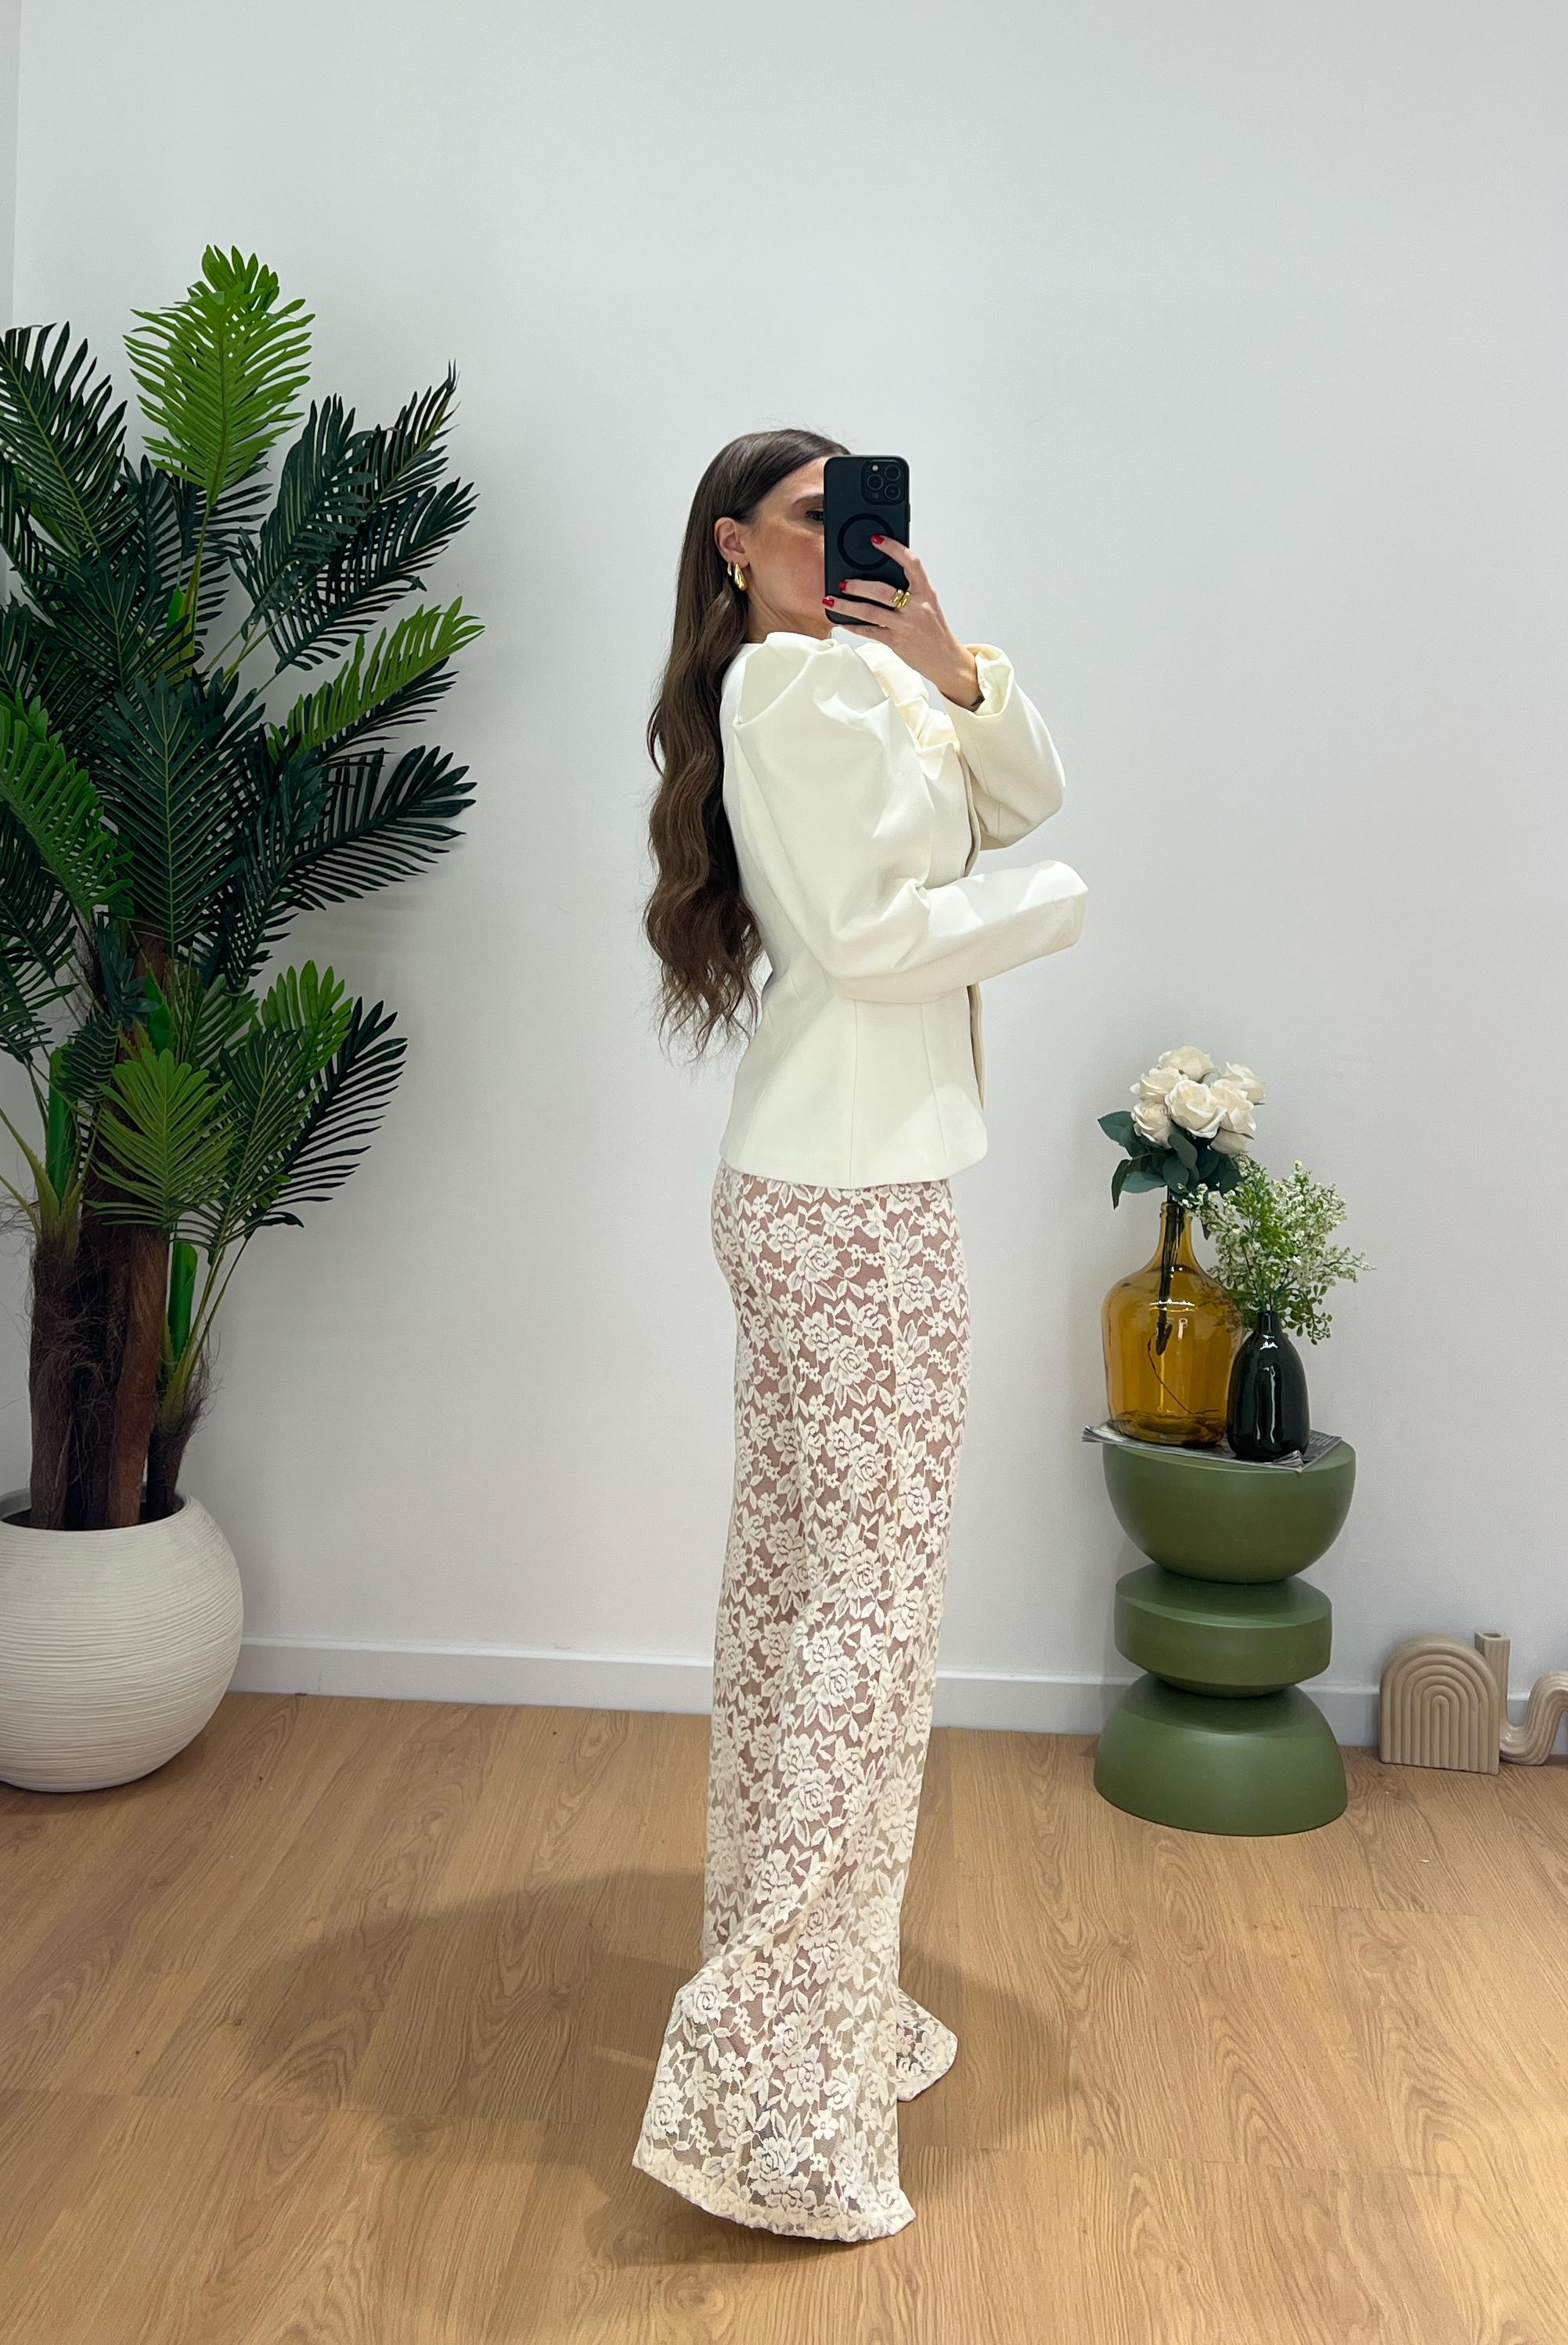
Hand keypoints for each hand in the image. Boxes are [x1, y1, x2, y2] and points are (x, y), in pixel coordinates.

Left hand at [823, 536, 980, 707]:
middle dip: (858, 585)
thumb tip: (884, 574)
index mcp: (926, 592)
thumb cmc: (934, 629)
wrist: (945, 659)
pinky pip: (869, 631)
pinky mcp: (896, 642)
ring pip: (870, 612)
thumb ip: (911, 589)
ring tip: (831, 600)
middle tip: (843, 582)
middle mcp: (916, 607)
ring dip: (847, 605)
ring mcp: (905, 626)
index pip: (911, 562)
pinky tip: (842, 621)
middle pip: (883, 591)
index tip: (877, 540)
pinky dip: (853, 625)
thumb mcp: (928, 603)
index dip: (894, 548)